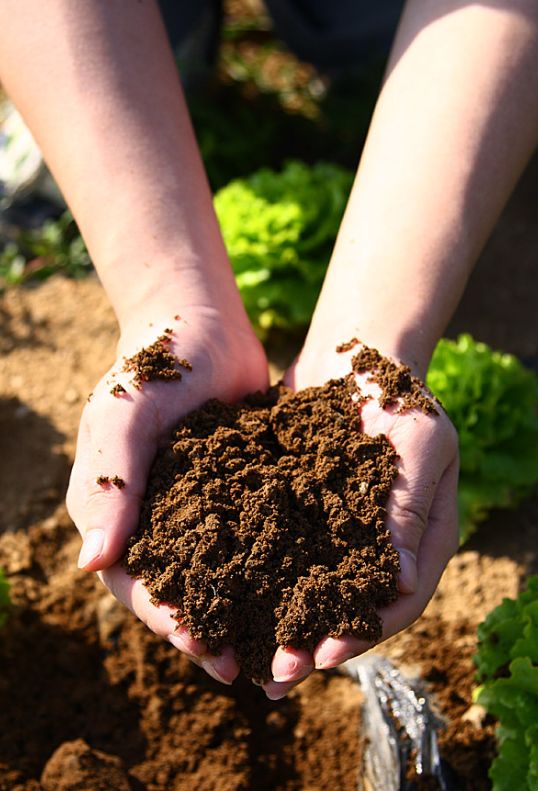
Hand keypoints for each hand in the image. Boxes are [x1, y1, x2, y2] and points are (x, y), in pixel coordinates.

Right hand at [67, 302, 267, 684]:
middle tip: (249, 669)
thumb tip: (90, 563)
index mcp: (121, 513)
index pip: (138, 583)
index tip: (203, 649)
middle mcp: (161, 519)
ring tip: (281, 646)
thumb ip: (108, 485)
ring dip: (248, 610)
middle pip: (184, 589)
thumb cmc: (153, 365)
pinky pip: (259, 537)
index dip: (168, 618)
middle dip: (213, 630)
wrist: (202, 323)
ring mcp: (204, 507)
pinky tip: (308, 589)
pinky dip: (277, 566)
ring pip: (224, 573)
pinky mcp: (243, 490)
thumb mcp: (122, 417)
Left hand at [262, 344, 458, 699]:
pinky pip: (282, 554)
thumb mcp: (419, 441)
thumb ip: (410, 506)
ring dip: (280, 625)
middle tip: (274, 677)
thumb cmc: (397, 392)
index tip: (324, 658)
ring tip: (241, 659)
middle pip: (350, 608)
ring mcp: (340, 531)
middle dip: (313, 644)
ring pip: (311, 591)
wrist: (352, 356)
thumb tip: (401, 584)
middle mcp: (381, 544)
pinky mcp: (302, 513)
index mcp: (421, 536)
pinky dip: (258, 580)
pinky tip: (225, 600)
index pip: (400, 601)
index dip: (363, 633)